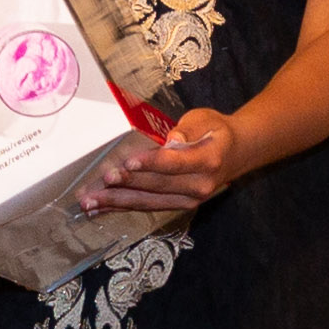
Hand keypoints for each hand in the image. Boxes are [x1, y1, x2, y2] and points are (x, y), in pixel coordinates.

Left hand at [73, 105, 242, 218]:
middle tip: (104, 180)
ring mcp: (189, 200)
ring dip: (118, 202)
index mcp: (208, 161)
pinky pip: (148, 207)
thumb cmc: (216, 130)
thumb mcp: (205, 119)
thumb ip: (188, 129)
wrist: (237, 153)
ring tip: (90, 201)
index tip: (128, 161)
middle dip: (128, 184)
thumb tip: (171, 141)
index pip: (174, 164)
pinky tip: (100, 209)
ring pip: (149, 202)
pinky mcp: (179, 205)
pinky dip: (123, 208)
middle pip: (158, 186)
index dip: (150, 163)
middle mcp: (200, 186)